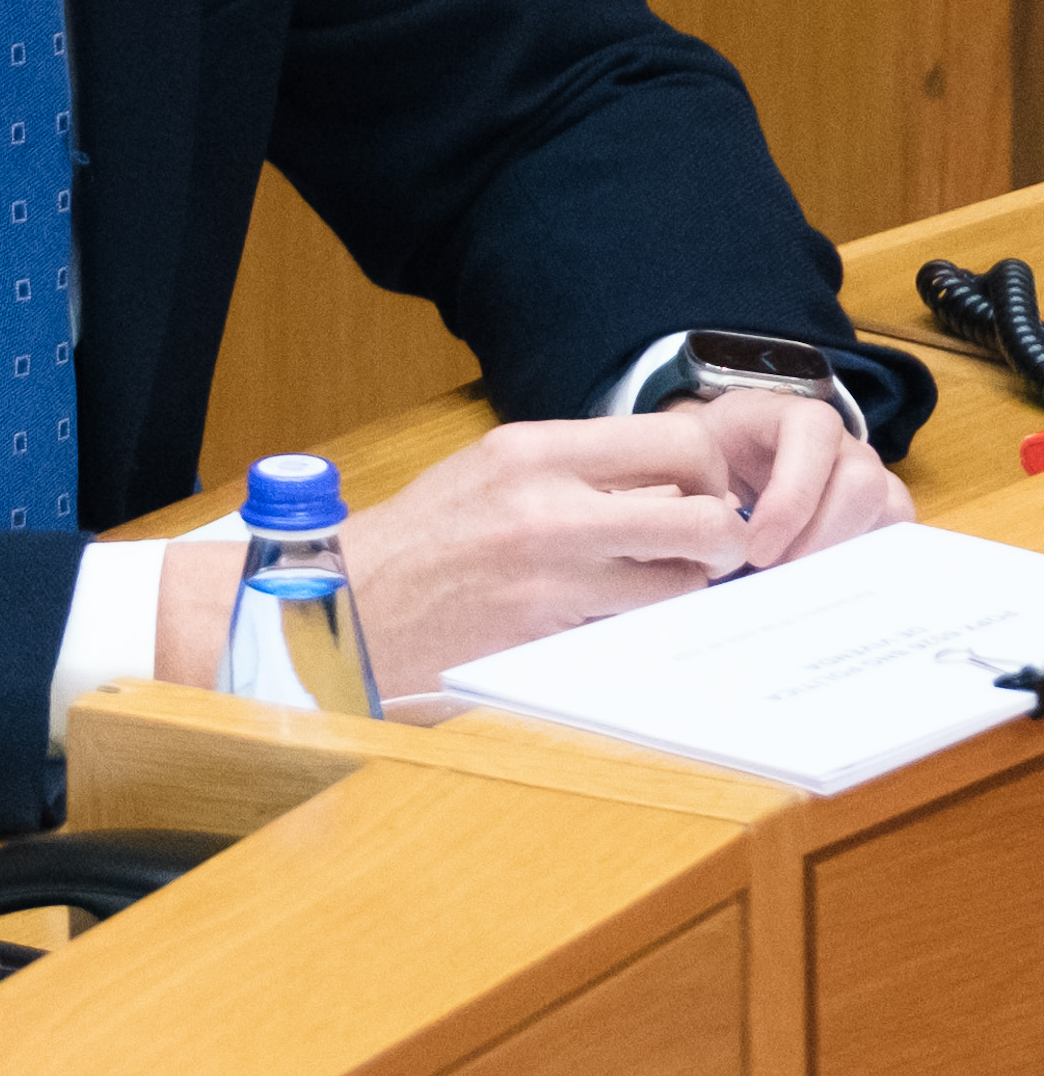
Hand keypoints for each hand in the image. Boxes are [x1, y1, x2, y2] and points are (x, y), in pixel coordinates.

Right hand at [338, 414, 753, 696]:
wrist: (352, 601)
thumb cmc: (425, 537)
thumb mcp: (494, 469)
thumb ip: (576, 468)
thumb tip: (668, 478)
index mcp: (535, 448)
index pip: (676, 441)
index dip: (712, 471)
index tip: (705, 491)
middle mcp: (548, 504)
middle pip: (701, 513)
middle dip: (723, 536)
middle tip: (712, 548)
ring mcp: (551, 574)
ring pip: (680, 582)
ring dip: (682, 588)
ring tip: (656, 585)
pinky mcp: (547, 634)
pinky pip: (633, 628)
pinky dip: (639, 625)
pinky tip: (614, 618)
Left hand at [682, 388, 911, 568]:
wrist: (722, 465)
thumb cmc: (711, 467)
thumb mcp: (698, 467)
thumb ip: (708, 499)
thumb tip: (721, 552)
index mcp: (792, 415)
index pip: (814, 433)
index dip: (790, 498)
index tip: (755, 550)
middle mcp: (841, 442)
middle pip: (862, 483)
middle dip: (820, 540)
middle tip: (779, 577)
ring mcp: (868, 475)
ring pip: (890, 513)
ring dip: (844, 557)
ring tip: (798, 585)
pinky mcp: (881, 512)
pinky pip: (896, 539)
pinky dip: (864, 568)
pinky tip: (822, 588)